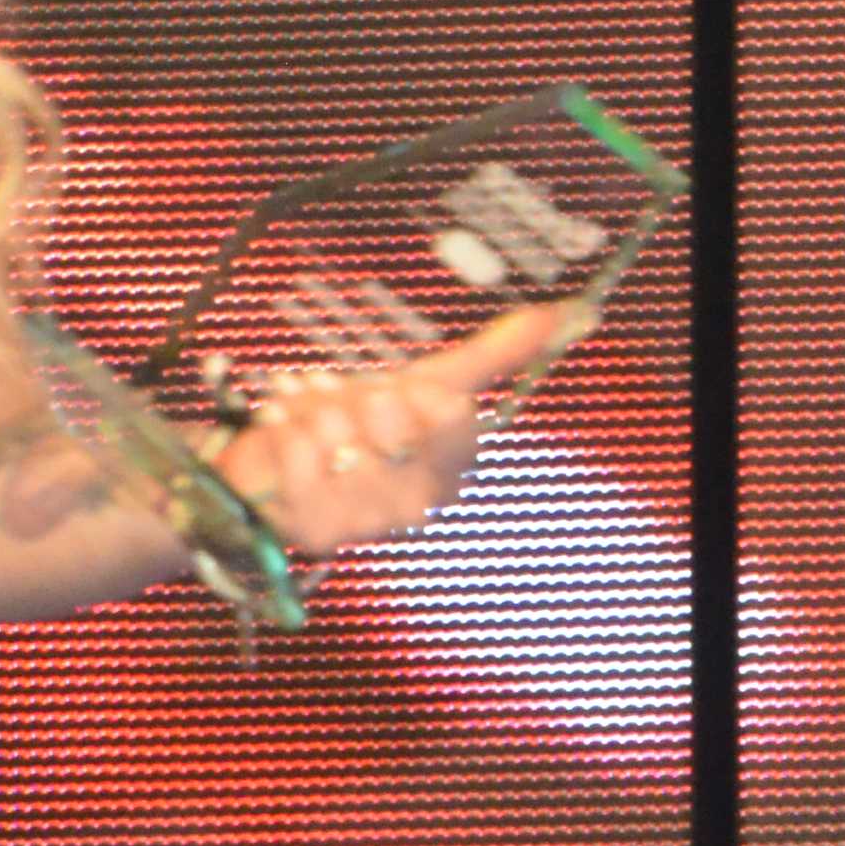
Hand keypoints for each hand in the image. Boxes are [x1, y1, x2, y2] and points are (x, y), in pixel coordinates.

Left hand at [211, 305, 567, 559]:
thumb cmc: (361, 426)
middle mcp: (418, 504)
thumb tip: (564, 315)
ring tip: (304, 405)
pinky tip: (280, 420)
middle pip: (390, 420)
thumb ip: (495, 356)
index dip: (417, 393)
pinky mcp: (317, 530)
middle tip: (337, 392)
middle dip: (356, 394)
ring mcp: (367, 522)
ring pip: (340, 436)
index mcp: (452, 470)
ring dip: (313, 406)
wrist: (283, 468)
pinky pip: (299, 457)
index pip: (454, 418)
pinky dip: (284, 427)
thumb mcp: (430, 385)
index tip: (396, 386)